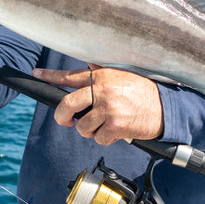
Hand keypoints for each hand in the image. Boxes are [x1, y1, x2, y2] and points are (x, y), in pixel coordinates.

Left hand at [32, 65, 163, 144]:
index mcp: (101, 76)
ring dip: (89, 130)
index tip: (37, 74)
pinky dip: (104, 138)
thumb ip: (102, 72)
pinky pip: (98, 138)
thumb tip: (87, 65)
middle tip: (66, 120)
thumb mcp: (122, 74)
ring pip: (82, 127)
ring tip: (103, 124)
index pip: (69, 76)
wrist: (168, 106)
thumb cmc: (144, 90)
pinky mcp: (115, 127)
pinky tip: (115, 131)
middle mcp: (102, 91)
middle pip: (66, 105)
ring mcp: (108, 110)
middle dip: (62, 116)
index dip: (49, 76)